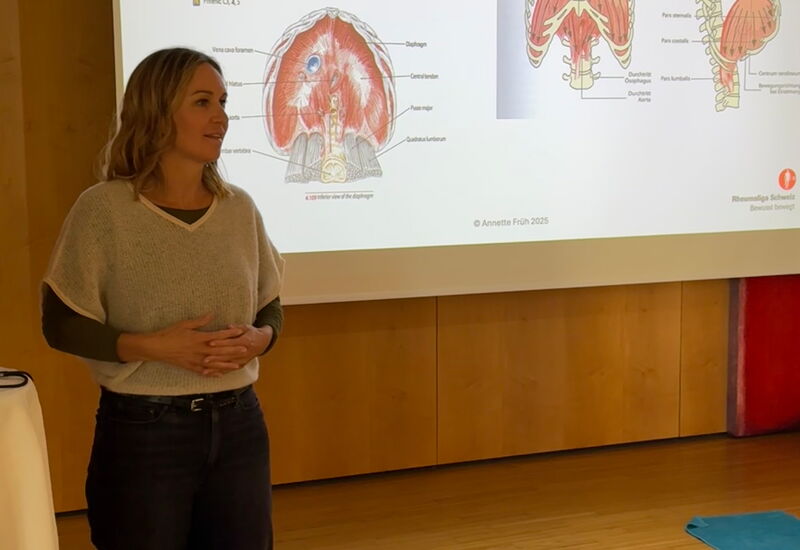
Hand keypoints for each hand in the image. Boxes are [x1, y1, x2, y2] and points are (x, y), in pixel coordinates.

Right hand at [117, 314, 246, 376]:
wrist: (154, 348)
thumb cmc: (168, 334)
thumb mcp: (184, 324)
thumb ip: (200, 321)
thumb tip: (212, 314)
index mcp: (198, 338)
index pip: (218, 335)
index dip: (230, 333)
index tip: (240, 331)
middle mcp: (198, 350)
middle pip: (219, 350)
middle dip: (233, 349)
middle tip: (246, 349)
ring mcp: (194, 360)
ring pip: (214, 363)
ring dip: (226, 364)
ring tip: (238, 365)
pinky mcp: (189, 366)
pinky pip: (203, 371)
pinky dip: (212, 373)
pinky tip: (220, 375)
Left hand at [204, 324, 273, 370]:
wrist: (262, 343)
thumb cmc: (252, 333)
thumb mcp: (247, 327)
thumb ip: (237, 328)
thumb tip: (228, 326)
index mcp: (245, 341)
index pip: (231, 342)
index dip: (220, 343)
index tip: (210, 343)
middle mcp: (244, 352)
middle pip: (228, 355)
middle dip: (216, 358)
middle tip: (204, 359)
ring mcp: (243, 360)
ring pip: (228, 364)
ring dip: (216, 368)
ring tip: (205, 370)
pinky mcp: (241, 365)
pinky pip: (230, 370)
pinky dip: (220, 372)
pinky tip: (212, 375)